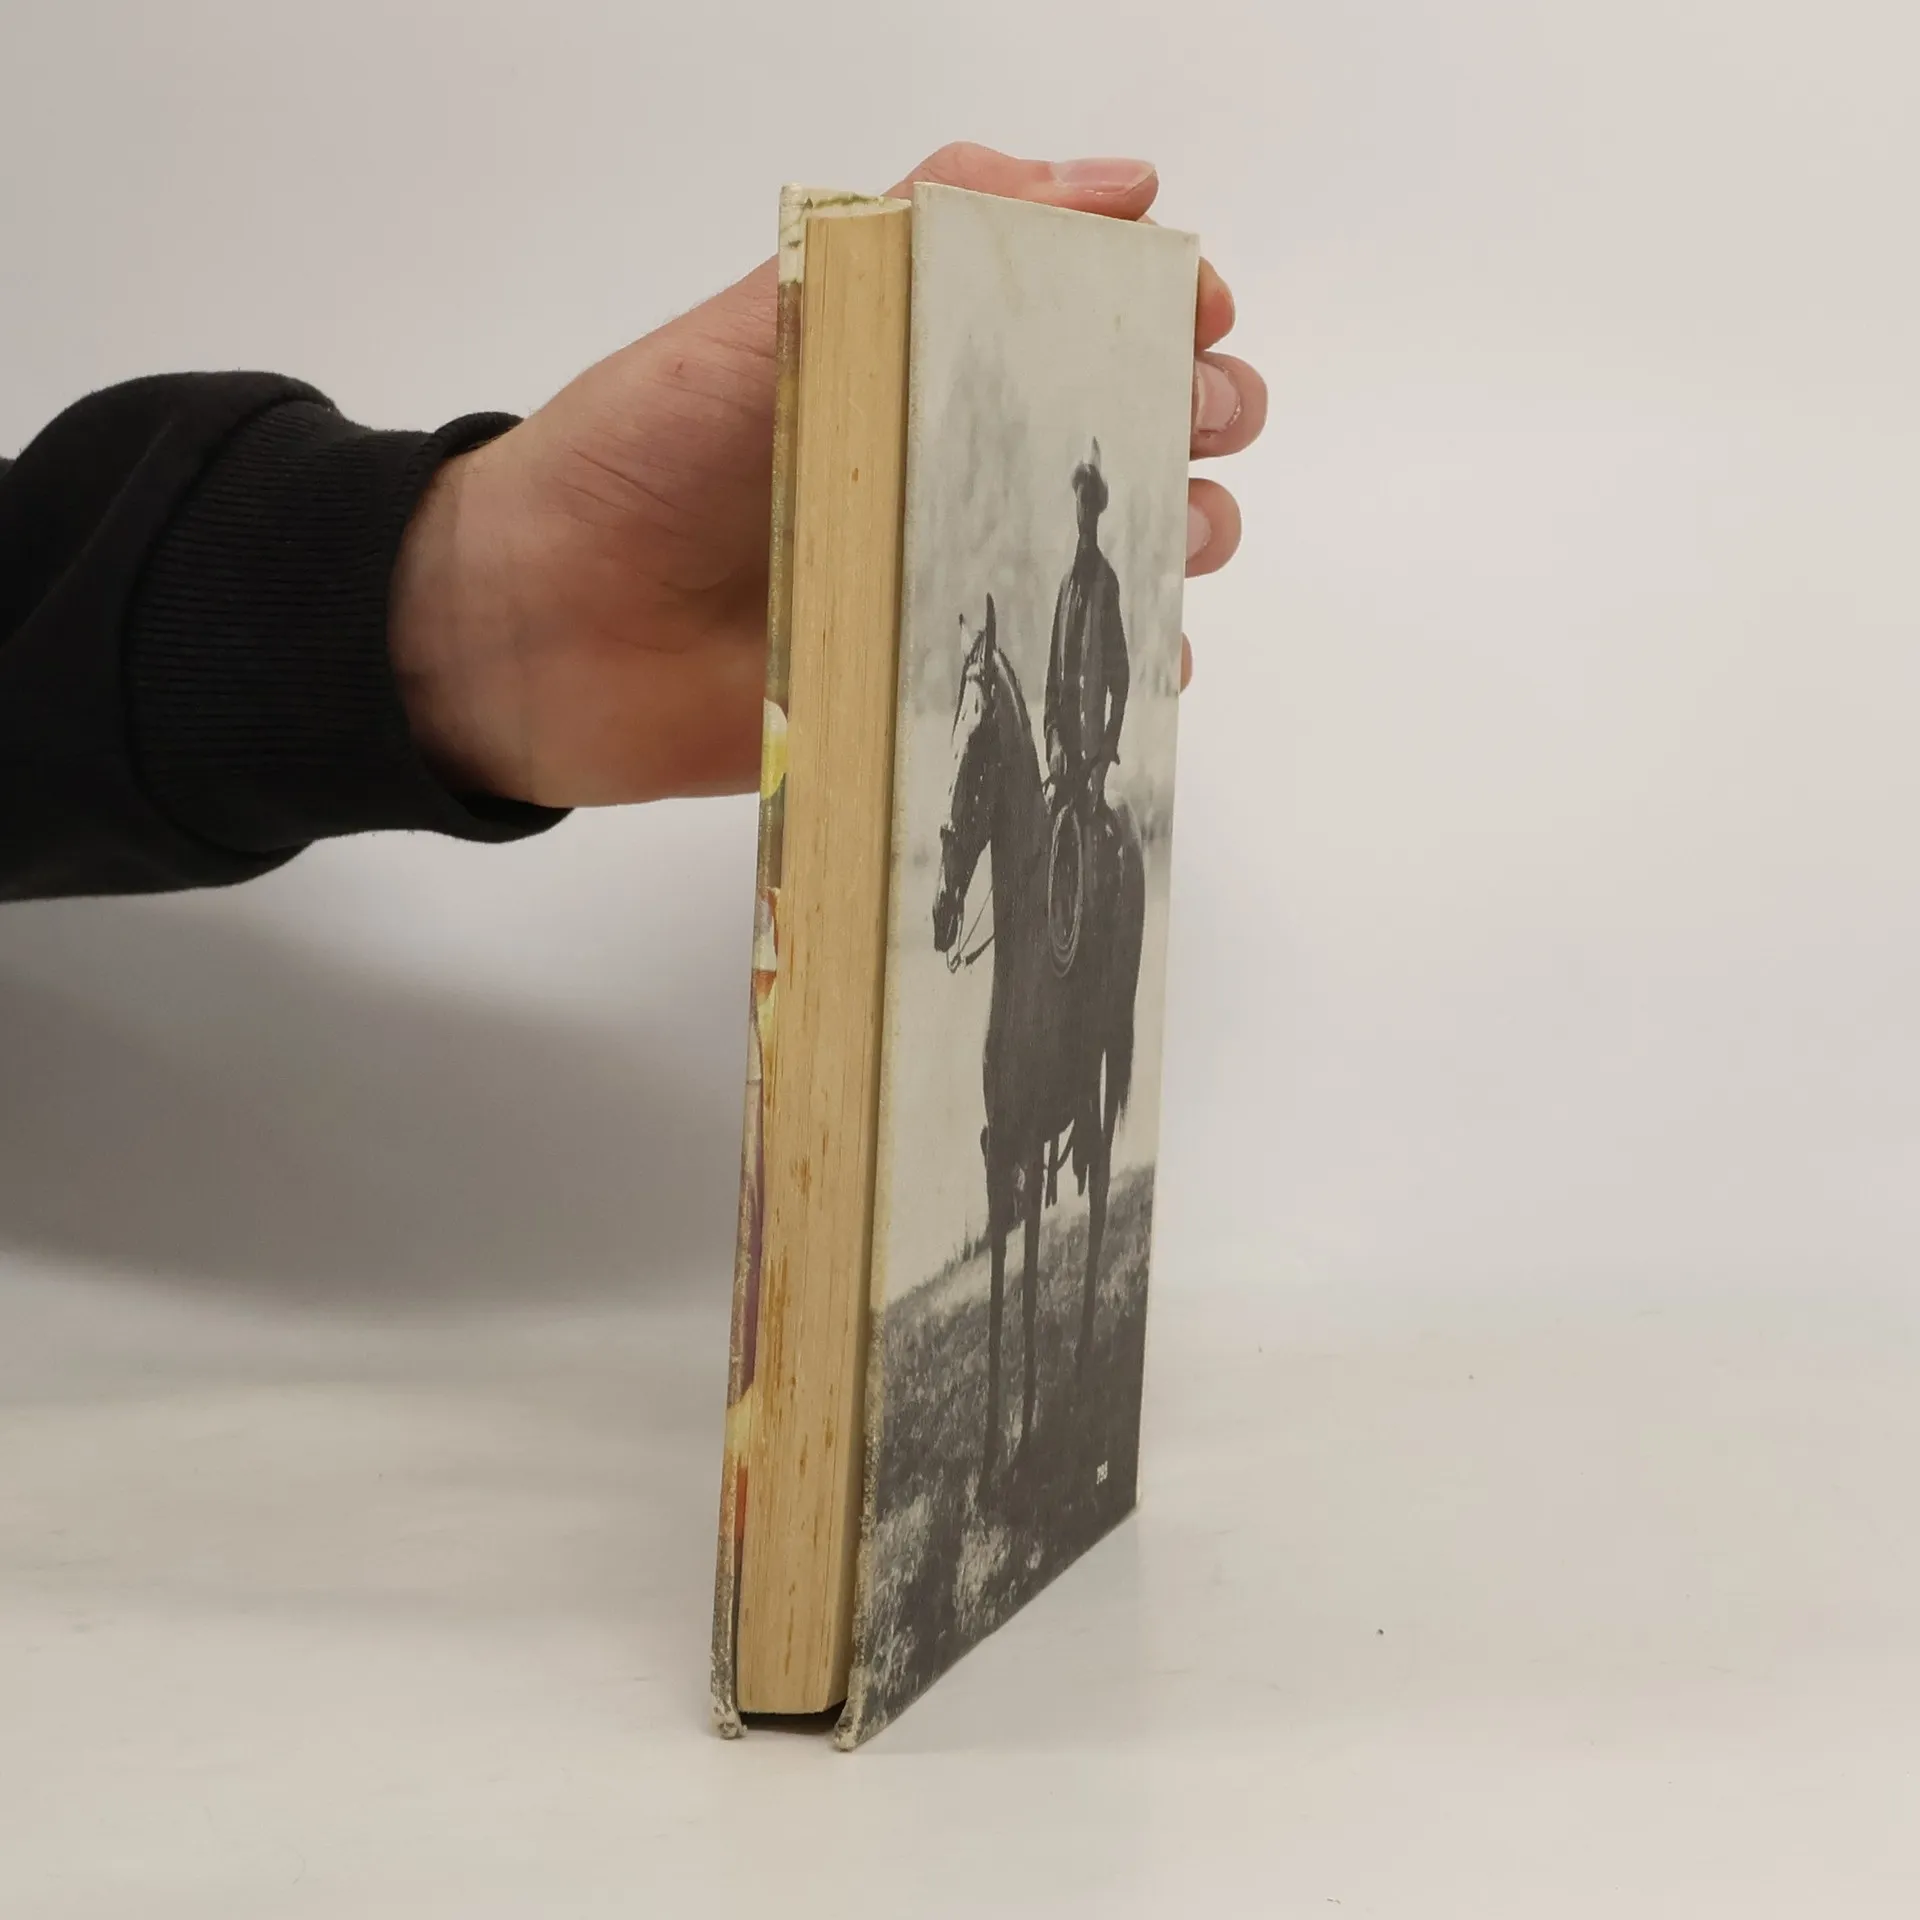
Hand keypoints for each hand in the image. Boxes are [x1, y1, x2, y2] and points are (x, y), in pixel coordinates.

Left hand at [390, 143, 1266, 808]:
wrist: (547, 625)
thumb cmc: (649, 450)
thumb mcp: (780, 307)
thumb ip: (926, 228)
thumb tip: (1113, 184)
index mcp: (933, 358)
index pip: (1095, 315)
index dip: (1167, 303)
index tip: (1191, 310)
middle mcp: (964, 464)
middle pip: (1140, 428)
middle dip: (1201, 410)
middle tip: (1185, 417)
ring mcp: (961, 578)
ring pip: (1129, 553)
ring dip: (1185, 532)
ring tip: (1173, 532)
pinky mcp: (944, 687)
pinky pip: (1072, 688)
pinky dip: (1133, 674)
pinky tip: (1143, 656)